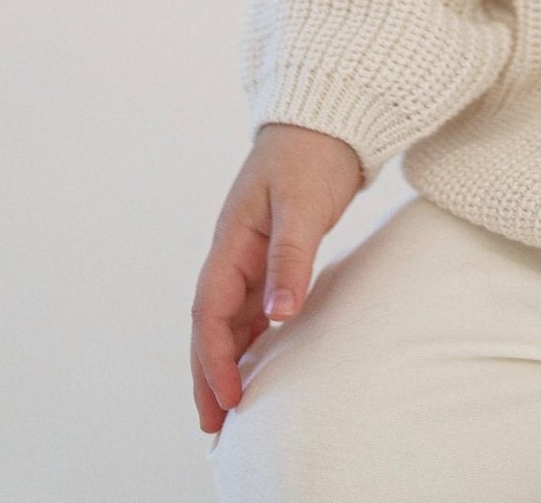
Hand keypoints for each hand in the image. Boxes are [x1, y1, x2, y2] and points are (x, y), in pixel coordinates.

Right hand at [189, 123, 362, 435]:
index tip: (227, 398)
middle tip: (215, 425)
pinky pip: (253, 305)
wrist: (332, 115)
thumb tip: (279, 316)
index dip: (214, 358)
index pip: (211, 311)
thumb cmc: (313, 152)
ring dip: (229, 361)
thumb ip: (291, 258)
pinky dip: (252, 337)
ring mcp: (251, 252)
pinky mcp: (273, 252)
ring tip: (232, 407)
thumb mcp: (304, 204)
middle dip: (209, 374)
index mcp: (231, 239)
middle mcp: (234, 251)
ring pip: (230, 318)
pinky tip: (261, 363)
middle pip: (211, 324)